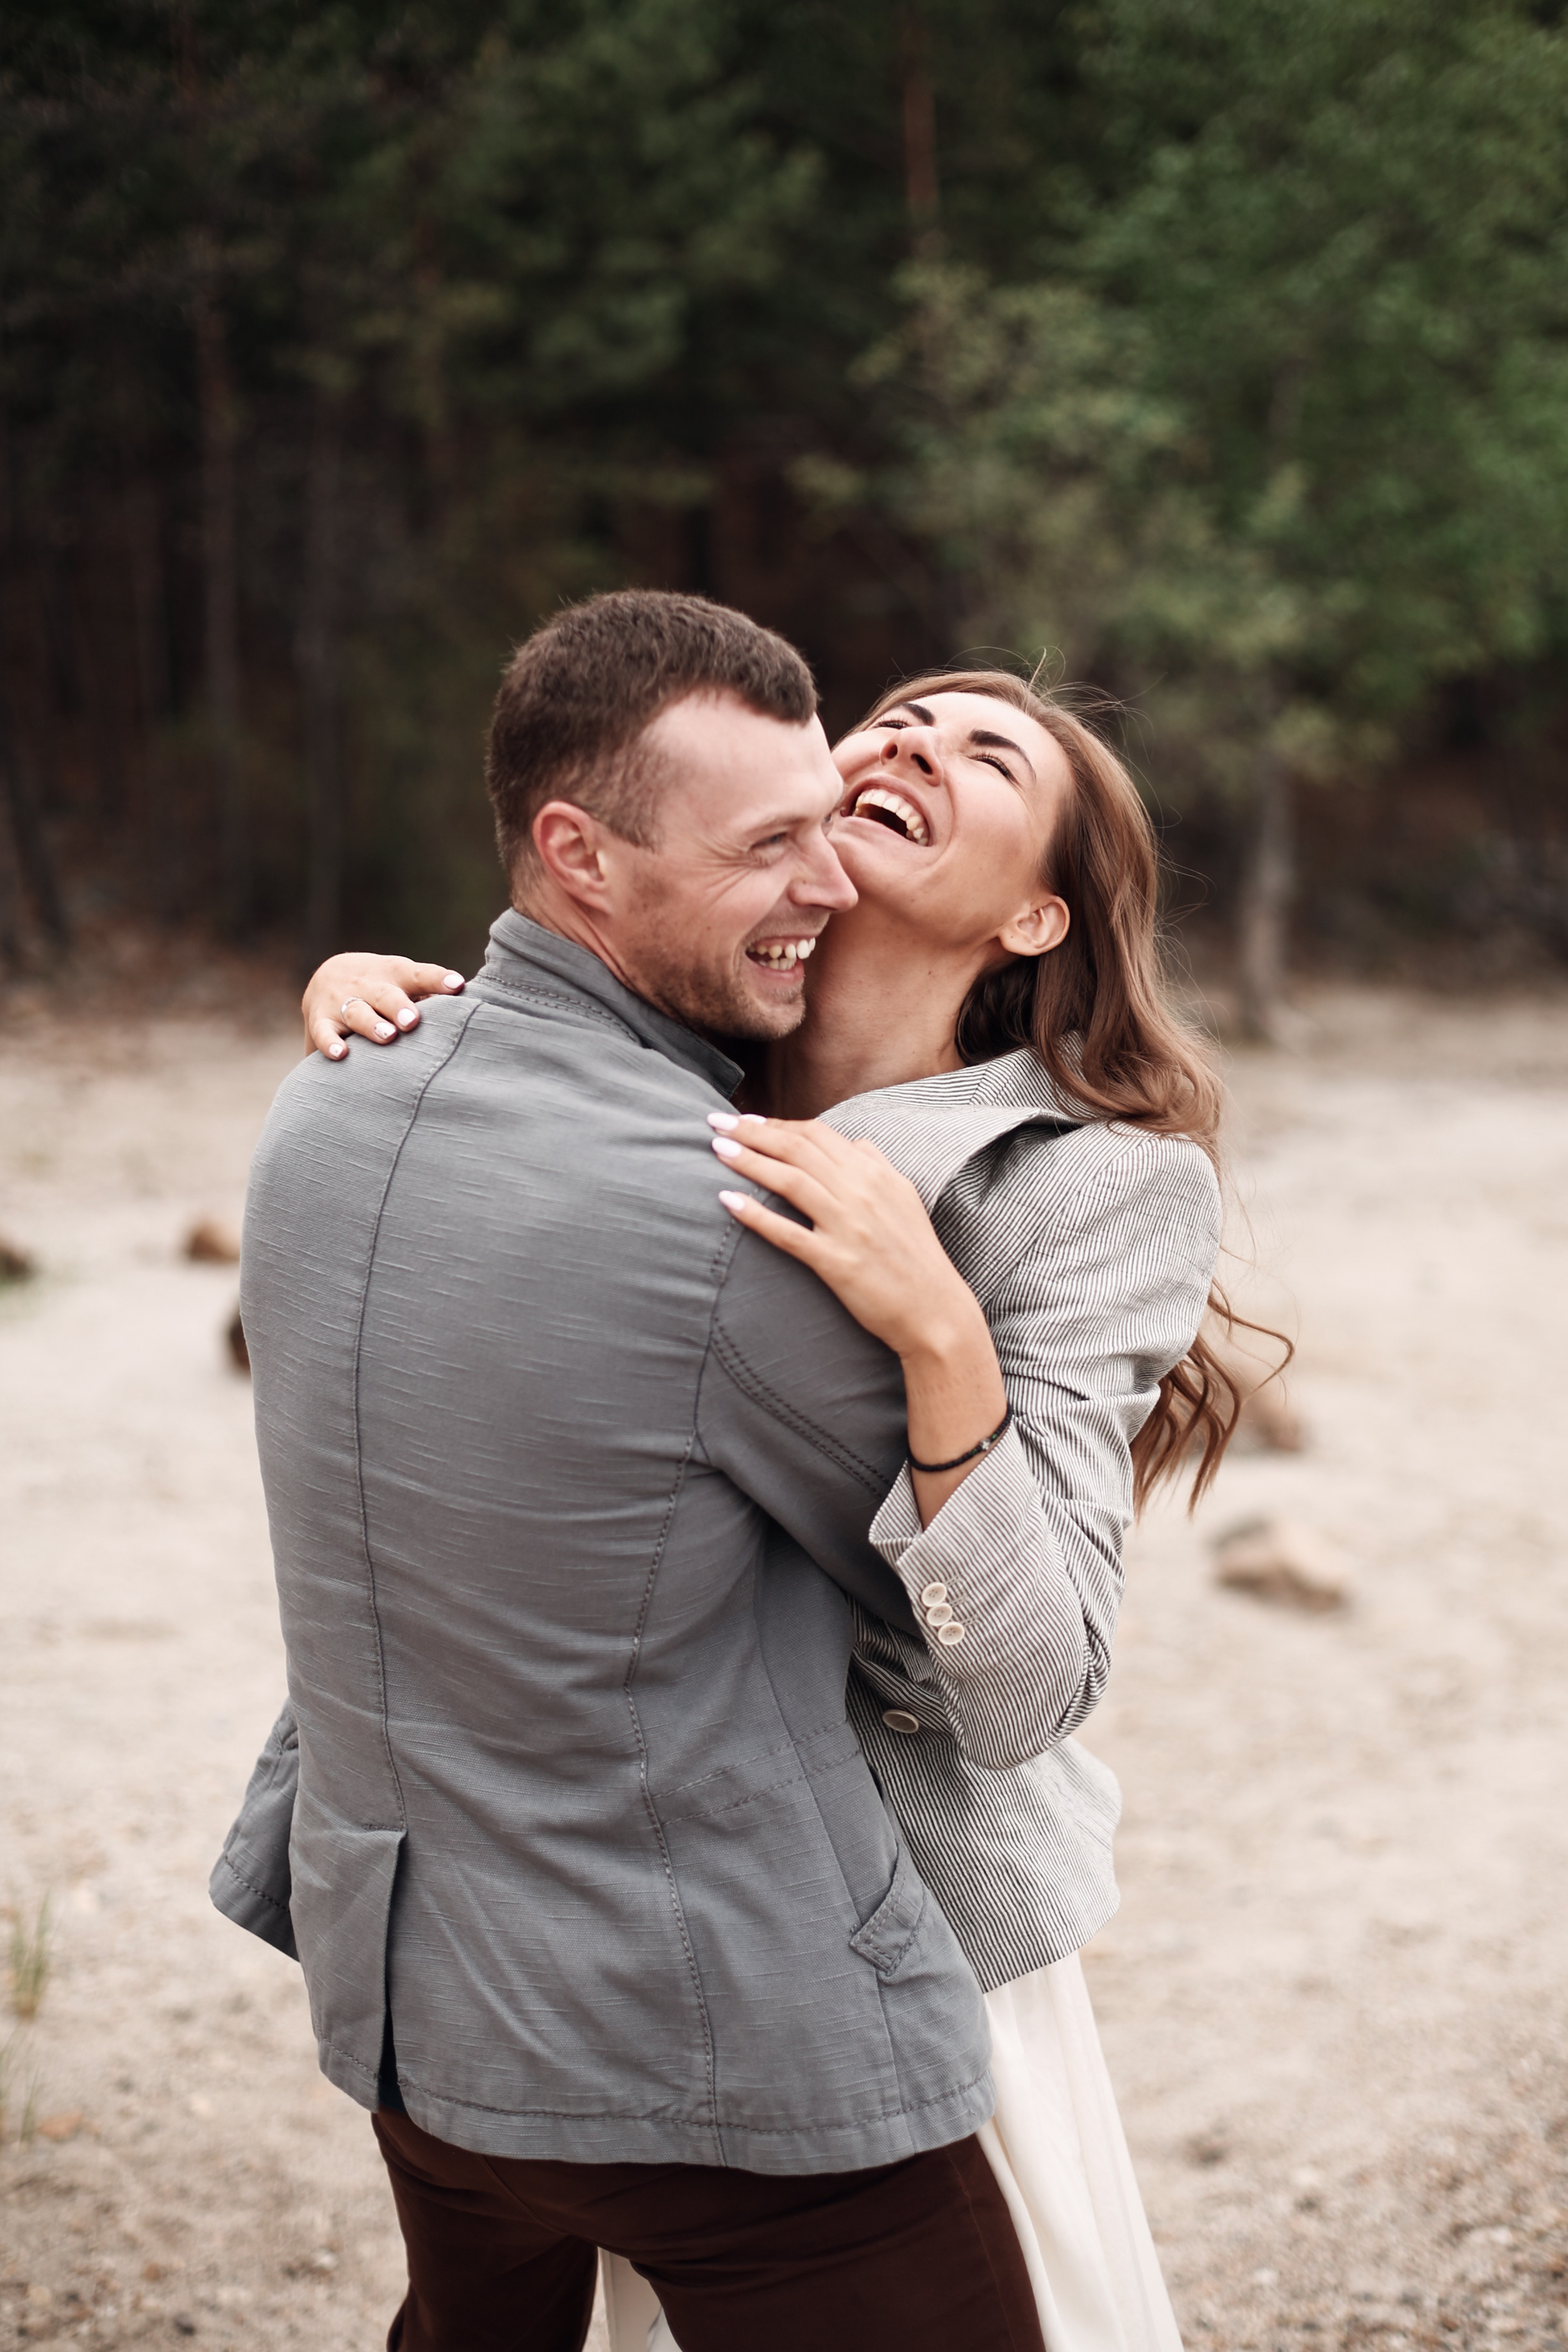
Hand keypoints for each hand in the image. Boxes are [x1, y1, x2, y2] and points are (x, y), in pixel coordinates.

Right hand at [302, 953, 465, 1059]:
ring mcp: (343, 1002)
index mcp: (397, 974)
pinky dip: (329, 1043)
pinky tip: (341, 1055)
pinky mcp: (320, 1020)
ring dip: (372, 1024)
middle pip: (386, 994)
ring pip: (357, 1012)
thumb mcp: (406, 982)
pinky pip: (324, 1032)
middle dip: (400, 1007)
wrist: (327, 977)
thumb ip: (434, 994)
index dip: (438, 979)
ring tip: (387, 1036)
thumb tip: (476, 1009)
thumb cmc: (384, 986)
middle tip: (413, 1021)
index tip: (457, 985)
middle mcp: (370, 985)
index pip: (420, 974)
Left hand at [709, 1113, 974, 1361]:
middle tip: (716, 1122)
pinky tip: (728, 1200)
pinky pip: (787, 1233)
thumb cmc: (917, 1256)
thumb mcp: (906, 1199)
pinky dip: (755, 1214)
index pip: (818, 1134)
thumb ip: (879, 1166)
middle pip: (797, 1148)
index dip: (777, 1123)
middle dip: (752, 1131)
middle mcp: (861, 1192)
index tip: (747, 1120)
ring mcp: (847, 1226)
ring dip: (749, 1160)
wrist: (934, 1310)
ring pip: (790, 1180)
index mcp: (875, 1173)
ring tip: (717, 1149)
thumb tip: (856, 1144)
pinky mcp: (835, 1262)